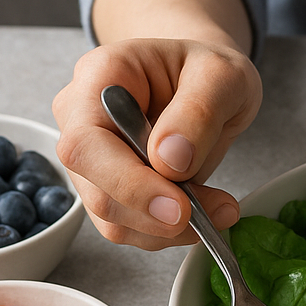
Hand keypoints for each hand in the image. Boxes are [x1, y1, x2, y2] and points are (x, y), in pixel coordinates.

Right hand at [52, 37, 261, 249]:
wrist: (209, 85)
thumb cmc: (210, 72)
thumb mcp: (223, 76)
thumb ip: (198, 112)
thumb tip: (169, 160)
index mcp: (100, 78)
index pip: (87, 145)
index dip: (129, 184)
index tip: (180, 207)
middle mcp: (82, 120)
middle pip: (96, 191)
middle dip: (158, 215)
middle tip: (218, 212)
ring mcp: (94, 160)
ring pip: (114, 220)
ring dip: (170, 229)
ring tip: (222, 209)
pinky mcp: (113, 189)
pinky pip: (132, 228)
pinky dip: (171, 232)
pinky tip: (205, 213)